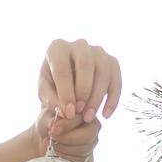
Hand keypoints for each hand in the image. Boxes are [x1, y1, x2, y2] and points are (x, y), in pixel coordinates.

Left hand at [34, 38, 120, 160]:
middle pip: (85, 64)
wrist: (68, 86)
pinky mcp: (112, 62)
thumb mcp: (45, 93)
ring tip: (89, 117)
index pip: (62, 68)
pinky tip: (106, 114)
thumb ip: (51, 100)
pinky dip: (112, 99)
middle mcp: (79, 45)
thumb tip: (64, 111)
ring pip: (103, 71)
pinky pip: (116, 79)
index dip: (66, 92)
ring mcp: (98, 52)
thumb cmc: (53, 87)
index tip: (68, 113)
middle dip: (83, 91)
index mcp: (57, 48)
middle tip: (79, 112)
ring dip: (97, 97)